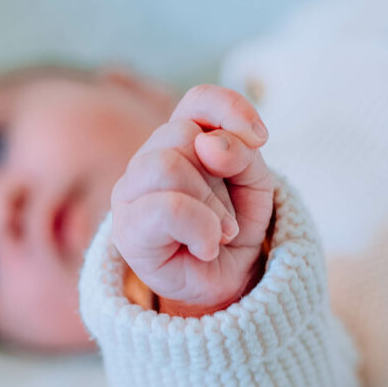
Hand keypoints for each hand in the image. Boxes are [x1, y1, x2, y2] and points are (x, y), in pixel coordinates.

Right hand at [111, 84, 274, 316]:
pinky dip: (200, 227)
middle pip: (183, 135)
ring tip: (219, 233)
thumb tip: (210, 145)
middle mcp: (147, 160)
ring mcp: (130, 193)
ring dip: (210, 205)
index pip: (197, 100)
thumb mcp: (254, 185)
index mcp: (178, 141)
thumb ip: (243, 154)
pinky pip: (166, 206)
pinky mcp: (127, 230)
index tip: (261, 139)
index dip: (230, 108)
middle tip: (230, 219)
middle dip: (221, 179)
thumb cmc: (234, 229)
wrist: (224, 286)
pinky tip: (206, 247)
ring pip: (168, 164)